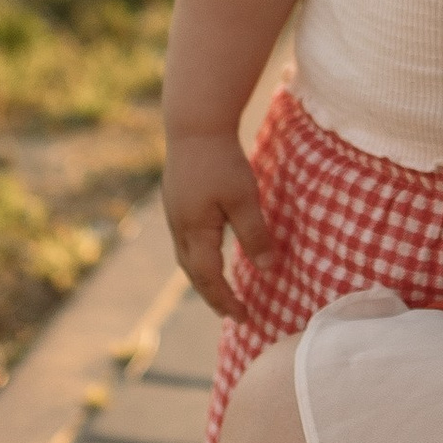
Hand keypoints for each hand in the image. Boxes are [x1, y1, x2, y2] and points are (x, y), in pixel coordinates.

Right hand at [164, 130, 273, 319]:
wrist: (194, 125)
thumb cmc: (221, 161)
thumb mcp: (245, 198)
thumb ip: (254, 235)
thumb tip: (267, 270)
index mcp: (195, 231)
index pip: (209, 279)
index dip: (226, 301)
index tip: (245, 318)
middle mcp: (179, 228)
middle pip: (193, 274)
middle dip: (213, 296)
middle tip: (234, 313)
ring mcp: (175, 214)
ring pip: (187, 258)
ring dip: (204, 278)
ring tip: (221, 291)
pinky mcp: (176, 200)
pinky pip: (186, 241)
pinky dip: (199, 258)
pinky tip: (211, 253)